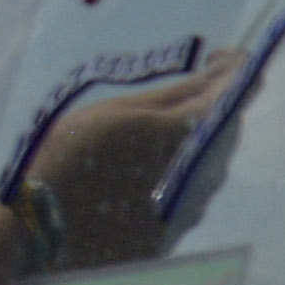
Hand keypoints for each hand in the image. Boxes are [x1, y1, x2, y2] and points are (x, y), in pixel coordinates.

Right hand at [26, 53, 243, 271]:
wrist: (48, 227)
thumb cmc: (76, 153)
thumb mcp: (119, 110)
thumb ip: (174, 95)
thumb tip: (218, 75)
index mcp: (192, 136)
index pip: (235, 96)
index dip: (237, 70)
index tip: (221, 55)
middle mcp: (205, 173)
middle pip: (225, 129)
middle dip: (212, 104)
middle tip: (188, 84)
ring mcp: (193, 205)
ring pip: (210, 160)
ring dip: (196, 136)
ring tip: (161, 124)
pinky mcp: (177, 229)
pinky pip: (192, 186)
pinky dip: (181, 164)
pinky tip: (148, 162)